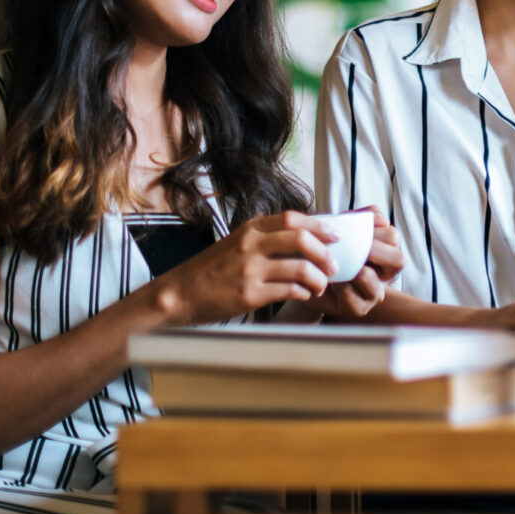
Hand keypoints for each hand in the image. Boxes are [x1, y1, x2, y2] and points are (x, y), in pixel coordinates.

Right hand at [145, 211, 337, 326]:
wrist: (179, 294)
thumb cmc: (210, 271)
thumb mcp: (235, 243)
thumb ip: (264, 238)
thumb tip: (302, 238)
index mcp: (250, 229)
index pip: (292, 218)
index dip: (319, 225)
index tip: (335, 235)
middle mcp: (251, 245)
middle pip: (301, 238)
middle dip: (325, 252)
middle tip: (334, 264)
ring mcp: (250, 269)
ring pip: (300, 267)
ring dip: (318, 278)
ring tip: (321, 285)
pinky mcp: (250, 294)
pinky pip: (289, 290)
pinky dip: (304, 293)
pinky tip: (305, 295)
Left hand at [304, 207, 402, 320]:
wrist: (306, 274)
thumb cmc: (328, 250)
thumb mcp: (341, 228)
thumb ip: (360, 217)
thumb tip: (380, 218)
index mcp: (383, 250)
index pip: (393, 236)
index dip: (377, 231)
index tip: (356, 229)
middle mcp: (384, 273)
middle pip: (398, 260)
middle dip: (375, 251)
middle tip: (354, 247)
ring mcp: (373, 292)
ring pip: (378, 287)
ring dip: (359, 274)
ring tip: (340, 265)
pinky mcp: (359, 308)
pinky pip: (356, 300)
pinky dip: (342, 288)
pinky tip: (330, 281)